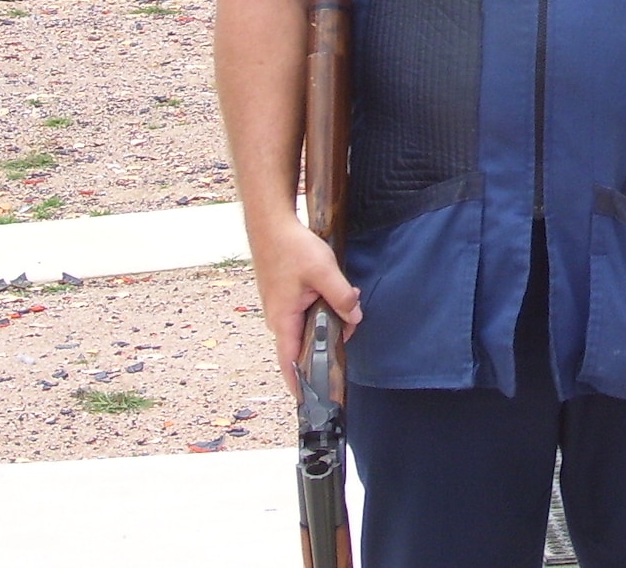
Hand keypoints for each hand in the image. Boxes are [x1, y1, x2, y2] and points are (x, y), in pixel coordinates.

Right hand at [247, 216, 363, 396]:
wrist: (271, 224)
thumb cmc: (292, 247)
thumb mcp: (323, 271)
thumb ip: (341, 297)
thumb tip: (354, 318)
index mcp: (283, 320)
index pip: (289, 363)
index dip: (299, 384)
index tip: (309, 402)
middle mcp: (278, 319)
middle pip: (304, 345)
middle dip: (327, 343)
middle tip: (348, 330)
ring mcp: (280, 308)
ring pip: (306, 327)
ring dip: (326, 322)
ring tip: (343, 309)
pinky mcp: (284, 297)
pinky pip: (304, 313)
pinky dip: (320, 310)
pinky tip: (332, 293)